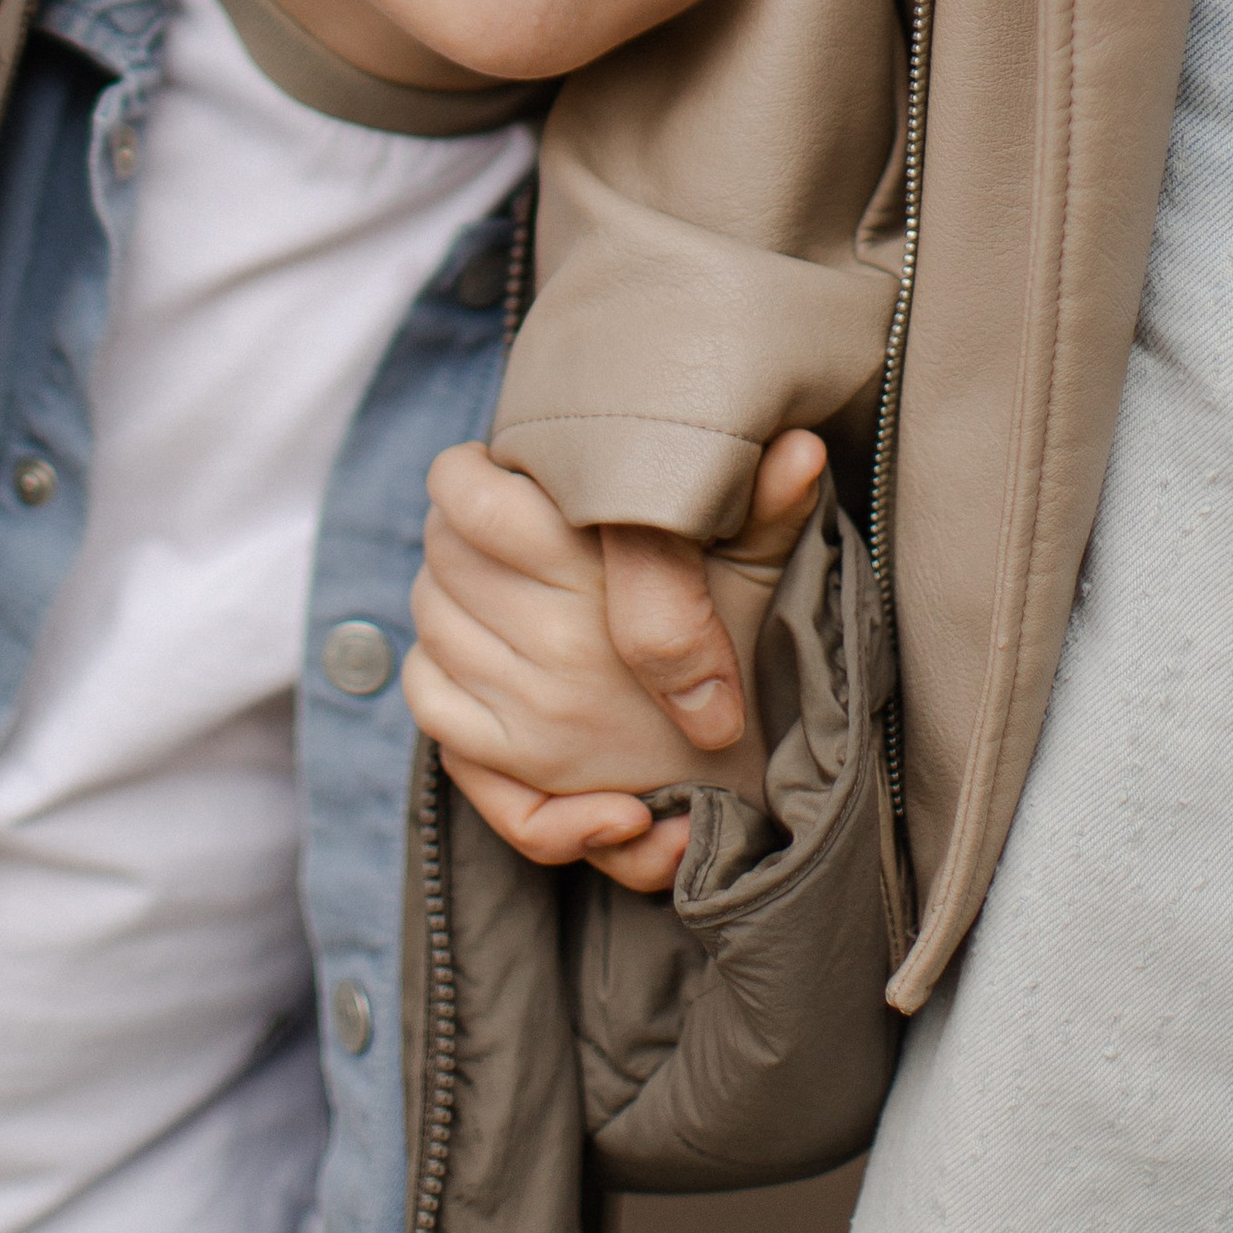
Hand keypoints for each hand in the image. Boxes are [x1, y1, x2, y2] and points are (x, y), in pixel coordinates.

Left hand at [404, 430, 823, 895]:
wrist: (750, 786)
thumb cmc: (753, 663)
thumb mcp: (760, 577)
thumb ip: (766, 508)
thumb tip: (802, 446)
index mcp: (601, 584)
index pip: (474, 503)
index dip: (461, 474)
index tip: (480, 468)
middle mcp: (556, 648)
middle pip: (443, 554)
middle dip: (451, 527)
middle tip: (481, 519)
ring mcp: (530, 710)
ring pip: (432, 617)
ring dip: (443, 589)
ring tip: (479, 575)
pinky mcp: (513, 760)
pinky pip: (429, 692)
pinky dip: (435, 662)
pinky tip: (467, 640)